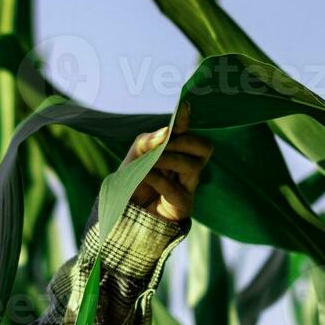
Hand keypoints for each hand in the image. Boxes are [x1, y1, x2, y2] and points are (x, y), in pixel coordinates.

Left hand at [123, 101, 212, 222]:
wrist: (120, 218)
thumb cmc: (129, 187)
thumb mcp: (132, 160)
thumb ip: (146, 144)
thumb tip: (166, 132)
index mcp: (175, 154)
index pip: (186, 134)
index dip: (185, 120)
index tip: (183, 106)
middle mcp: (185, 170)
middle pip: (204, 148)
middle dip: (184, 141)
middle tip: (163, 145)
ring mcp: (187, 188)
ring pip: (193, 166)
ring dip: (169, 159)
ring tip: (148, 164)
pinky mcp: (183, 207)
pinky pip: (176, 189)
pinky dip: (158, 179)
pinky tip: (143, 176)